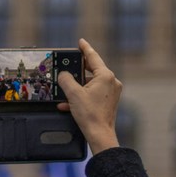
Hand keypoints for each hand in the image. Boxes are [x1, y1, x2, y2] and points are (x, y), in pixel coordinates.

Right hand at [57, 39, 121, 154]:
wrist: (99, 134)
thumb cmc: (90, 114)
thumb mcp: (73, 93)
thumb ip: (66, 79)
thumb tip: (63, 75)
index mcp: (106, 76)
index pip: (93, 57)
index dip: (85, 48)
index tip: (81, 42)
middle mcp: (111, 82)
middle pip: (93, 70)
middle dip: (79, 70)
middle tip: (70, 65)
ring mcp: (112, 92)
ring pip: (91, 83)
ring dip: (78, 87)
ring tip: (65, 90)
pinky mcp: (109, 101)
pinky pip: (93, 93)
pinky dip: (82, 96)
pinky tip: (69, 103)